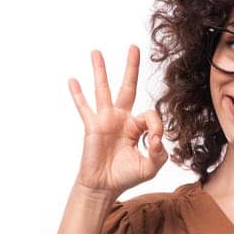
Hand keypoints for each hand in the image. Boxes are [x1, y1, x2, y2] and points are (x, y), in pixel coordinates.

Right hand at [68, 45, 168, 194]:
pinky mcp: (92, 127)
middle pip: (128, 87)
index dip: (156, 126)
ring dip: (100, 71)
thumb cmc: (126, 176)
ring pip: (103, 90)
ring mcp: (105, 120)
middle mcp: (121, 119)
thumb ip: (160, 153)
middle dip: (131, 67)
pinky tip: (73, 80)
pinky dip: (78, 95)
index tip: (154, 142)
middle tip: (134, 47)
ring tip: (96, 51)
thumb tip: (157, 138)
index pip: (150, 114)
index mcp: (137, 126)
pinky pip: (84, 108)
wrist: (104, 186)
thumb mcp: (150, 166)